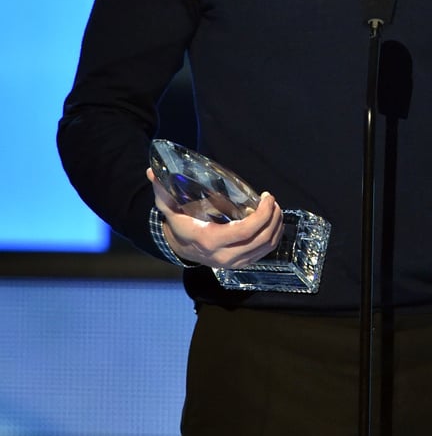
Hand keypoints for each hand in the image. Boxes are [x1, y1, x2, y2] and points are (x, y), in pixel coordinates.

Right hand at [146, 168, 283, 268]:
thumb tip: (151, 171)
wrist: (180, 248)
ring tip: (276, 209)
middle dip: (273, 218)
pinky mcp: (241, 264)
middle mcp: (225, 256)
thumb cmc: (179, 224)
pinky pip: (264, 253)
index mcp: (211, 240)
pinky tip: (273, 222)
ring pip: (266, 248)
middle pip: (261, 239)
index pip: (245, 231)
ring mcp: (234, 262)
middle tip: (273, 201)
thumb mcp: (169, 208)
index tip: (267, 198)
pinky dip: (273, 237)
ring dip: (277, 227)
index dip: (262, 215)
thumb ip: (163, 190)